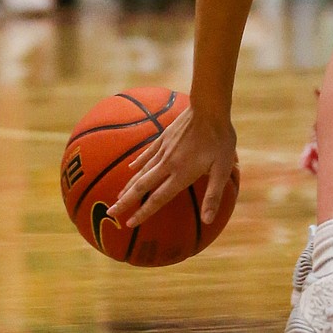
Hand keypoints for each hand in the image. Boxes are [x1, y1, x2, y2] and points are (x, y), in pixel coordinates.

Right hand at [109, 103, 236, 226]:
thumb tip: (208, 220)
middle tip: (110, 213)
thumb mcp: (222, 169)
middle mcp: (167, 164)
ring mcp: (163, 150)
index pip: (158, 199)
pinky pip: (147, 153)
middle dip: (125, 201)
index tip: (129, 224)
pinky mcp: (164, 137)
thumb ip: (214, 195)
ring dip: (128, 185)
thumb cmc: (220, 140)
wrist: (209, 108)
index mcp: (181, 174)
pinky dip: (138, 162)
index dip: (144, 212)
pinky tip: (130, 167)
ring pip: (141, 171)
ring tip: (117, 196)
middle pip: (142, 187)